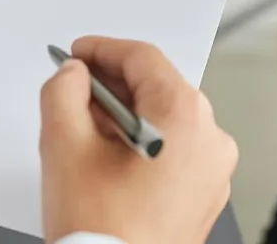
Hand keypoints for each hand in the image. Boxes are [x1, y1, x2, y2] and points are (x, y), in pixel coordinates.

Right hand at [38, 36, 237, 243]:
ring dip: (125, 114)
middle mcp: (211, 140)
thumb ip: (63, 90)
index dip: (102, 49)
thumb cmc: (101, 230)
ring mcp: (213, 172)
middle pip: (157, 88)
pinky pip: (175, 151)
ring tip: (84, 125)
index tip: (77, 54)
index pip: (143, 59)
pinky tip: (106, 155)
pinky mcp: (204, 197)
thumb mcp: (63, 144)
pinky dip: (142, 143)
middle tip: (74, 87)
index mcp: (185, 117)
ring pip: (165, 120)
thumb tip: (73, 75)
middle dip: (111, 84)